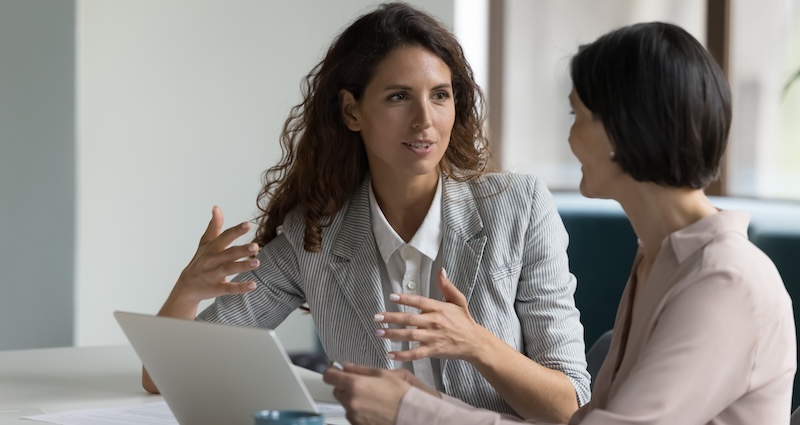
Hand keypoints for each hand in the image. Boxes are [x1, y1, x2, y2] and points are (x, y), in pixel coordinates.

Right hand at [169, 206, 260, 305]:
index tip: (248, 224)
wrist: (186, 287)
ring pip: (228, 269)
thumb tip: (216, 207)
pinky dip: (240, 287)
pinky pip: (228, 288)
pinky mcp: (215, 289)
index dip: (236, 231)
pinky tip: (253, 285)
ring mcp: (213, 275)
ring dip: (242, 266)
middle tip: (256, 246)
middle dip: (241, 250)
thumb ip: (214, 226)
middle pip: (228, 253)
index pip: (224, 237)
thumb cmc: (200, 261)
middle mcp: (212, 260)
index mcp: (212, 248)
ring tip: (257, 262)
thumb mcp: (205, 243)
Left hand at [323, 363, 416, 424]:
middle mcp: (351, 401)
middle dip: (345, 385)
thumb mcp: (382, 373)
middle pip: (336, 390)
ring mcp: (354, 415)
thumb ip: (360, 369)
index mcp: (355, 385)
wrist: (410, 414)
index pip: (329, 376)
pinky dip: (358, 410)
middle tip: (361, 383)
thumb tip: (346, 366)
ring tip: (371, 397)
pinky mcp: (357, 424)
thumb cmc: (401, 394)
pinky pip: (352, 414)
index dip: (332, 371)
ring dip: (352, 398)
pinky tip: (373, 407)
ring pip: (345, 403)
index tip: (336, 371)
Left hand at [374, 268, 491, 362]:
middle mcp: (434, 322)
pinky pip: (415, 353)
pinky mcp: (433, 350)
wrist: (474, 342)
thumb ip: (447, 286)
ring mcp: (433, 337)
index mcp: (439, 308)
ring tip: (378, 332)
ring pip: (409, 335)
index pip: (419, 302)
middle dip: (391, 318)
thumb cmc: (464, 321)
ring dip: (392, 334)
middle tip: (376, 317)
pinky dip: (402, 354)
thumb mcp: (459, 300)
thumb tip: (441, 270)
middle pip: (409, 319)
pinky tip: (390, 354)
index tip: (391, 297)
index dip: (405, 299)